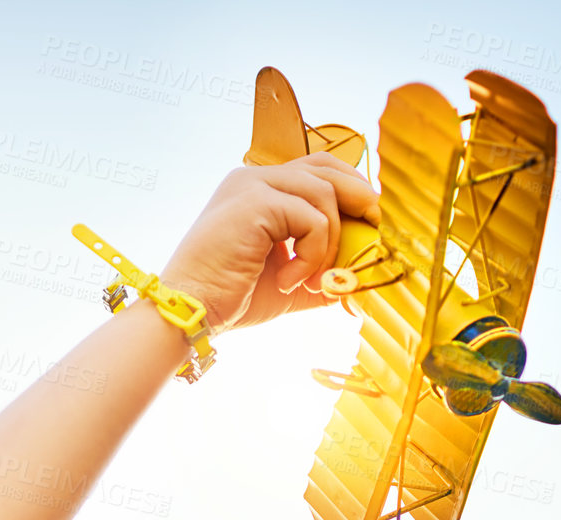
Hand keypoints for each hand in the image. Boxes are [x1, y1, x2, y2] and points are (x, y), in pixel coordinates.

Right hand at [159, 152, 380, 336]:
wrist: (190, 311)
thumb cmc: (228, 299)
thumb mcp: (288, 281)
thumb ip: (323, 271)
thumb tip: (361, 280)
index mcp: (256, 190)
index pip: (316, 170)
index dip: (349, 189)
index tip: (366, 222)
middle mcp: (253, 178)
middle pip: (326, 166)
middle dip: (358, 198)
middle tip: (370, 232)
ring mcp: (253, 185)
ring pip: (324, 195)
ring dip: (330, 244)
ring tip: (309, 281)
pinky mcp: (255, 201)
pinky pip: (312, 220)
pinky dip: (312, 255)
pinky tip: (288, 280)